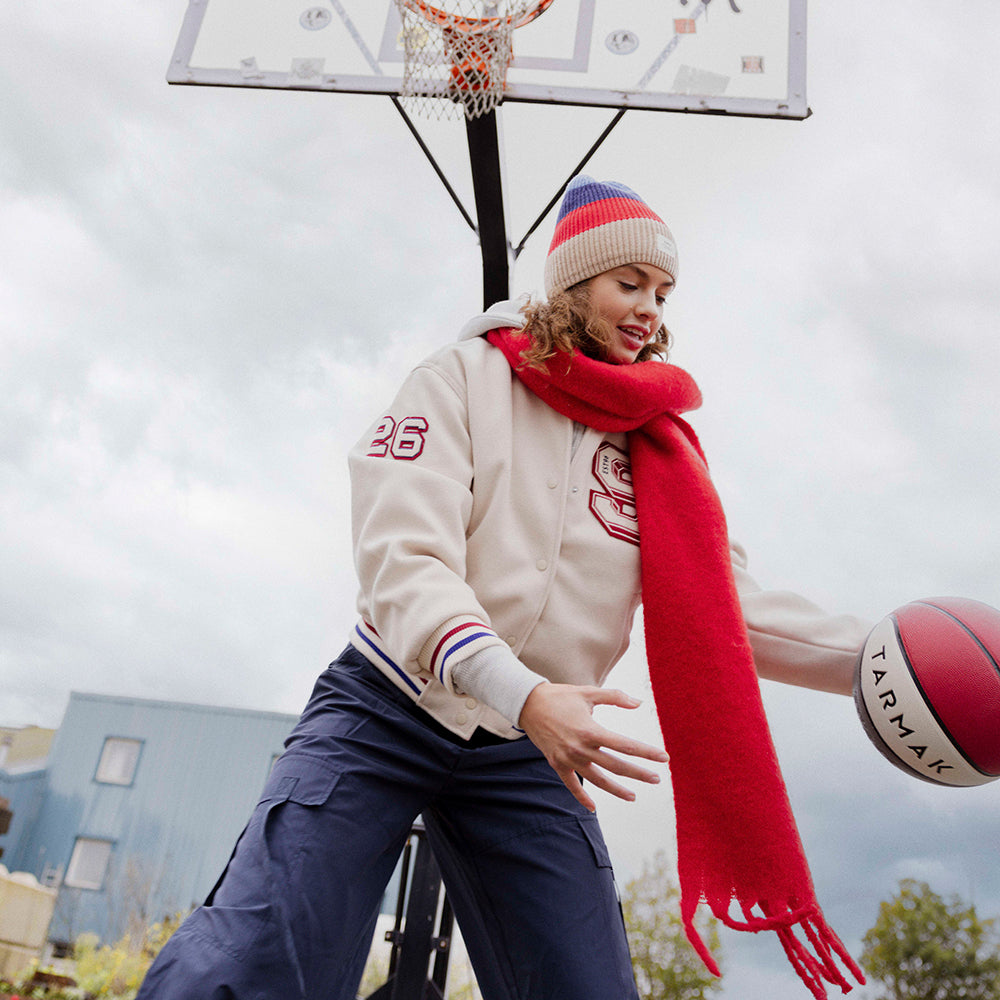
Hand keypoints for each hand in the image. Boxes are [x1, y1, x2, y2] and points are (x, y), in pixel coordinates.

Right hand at [518, 683, 668, 812]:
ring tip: (633, 796)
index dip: (646, 752)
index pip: (625, 745)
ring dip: (616, 790)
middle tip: (656, 779)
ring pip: (597, 780)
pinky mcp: (557, 764)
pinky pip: (571, 785)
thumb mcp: (588, 692)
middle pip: (616, 766)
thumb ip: (615, 697)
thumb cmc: (560, 696)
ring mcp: (568, 759)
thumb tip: (639, 703)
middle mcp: (580, 749)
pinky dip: (582, 797)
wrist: (527, 704)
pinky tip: (593, 808)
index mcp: (590, 730)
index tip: (663, 758)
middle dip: (638, 773)